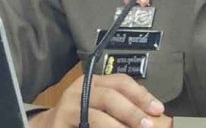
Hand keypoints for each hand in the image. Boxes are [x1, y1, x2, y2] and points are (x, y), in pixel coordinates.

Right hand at [29, 73, 166, 127]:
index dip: (141, 95)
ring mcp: (68, 107)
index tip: (158, 109)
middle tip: (148, 125)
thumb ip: (121, 105)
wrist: (48, 127)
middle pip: (110, 96)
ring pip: (97, 116)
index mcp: (93, 82)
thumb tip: (151, 114)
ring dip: (117, 126)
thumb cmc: (80, 117)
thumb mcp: (100, 105)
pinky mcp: (59, 123)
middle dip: (132, 111)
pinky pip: (85, 127)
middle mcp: (79, 90)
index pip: (121, 82)